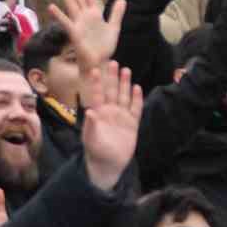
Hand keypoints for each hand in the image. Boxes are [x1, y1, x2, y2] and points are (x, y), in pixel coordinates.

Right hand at [47, 0, 125, 75]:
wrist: (100, 62)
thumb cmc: (104, 47)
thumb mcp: (114, 28)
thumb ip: (117, 13)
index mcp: (94, 14)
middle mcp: (84, 16)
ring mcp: (78, 24)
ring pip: (71, 5)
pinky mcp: (75, 33)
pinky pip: (66, 22)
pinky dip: (58, 15)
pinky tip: (51, 6)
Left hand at [80, 62, 142, 190]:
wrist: (109, 164)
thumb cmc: (96, 151)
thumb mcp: (91, 139)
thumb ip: (90, 125)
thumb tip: (90, 111)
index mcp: (98, 113)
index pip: (97, 95)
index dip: (96, 83)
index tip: (95, 69)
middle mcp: (109, 112)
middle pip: (111, 91)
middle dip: (112, 78)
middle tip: (113, 62)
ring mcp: (121, 116)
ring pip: (123, 96)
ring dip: (124, 84)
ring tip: (126, 70)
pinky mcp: (132, 124)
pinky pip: (135, 109)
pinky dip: (136, 99)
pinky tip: (137, 88)